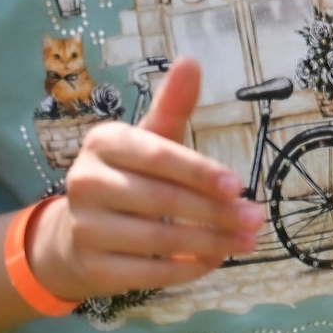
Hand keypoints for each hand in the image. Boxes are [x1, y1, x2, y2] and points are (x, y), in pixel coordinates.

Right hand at [36, 59, 263, 299]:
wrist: (75, 234)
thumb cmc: (129, 177)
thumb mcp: (150, 138)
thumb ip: (173, 106)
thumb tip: (191, 60)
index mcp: (104, 143)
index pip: (158, 156)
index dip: (199, 171)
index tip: (239, 184)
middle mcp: (86, 183)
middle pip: (163, 200)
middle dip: (217, 212)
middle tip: (257, 219)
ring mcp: (84, 228)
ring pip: (159, 239)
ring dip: (210, 243)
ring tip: (247, 242)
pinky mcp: (92, 268)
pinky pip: (148, 273)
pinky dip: (186, 269)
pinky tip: (213, 261)